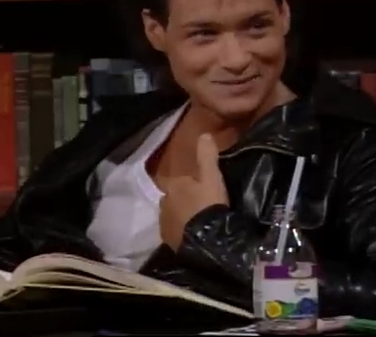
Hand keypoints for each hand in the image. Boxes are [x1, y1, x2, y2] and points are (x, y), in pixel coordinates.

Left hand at [159, 133, 228, 250]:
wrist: (207, 240)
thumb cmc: (209, 204)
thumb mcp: (212, 177)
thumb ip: (207, 156)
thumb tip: (204, 134)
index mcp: (174, 185)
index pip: (178, 181)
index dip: (189, 185)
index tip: (201, 191)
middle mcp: (163, 201)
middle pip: (173, 198)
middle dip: (183, 201)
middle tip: (200, 208)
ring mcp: (164, 222)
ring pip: (172, 215)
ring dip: (181, 216)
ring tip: (197, 223)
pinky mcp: (167, 240)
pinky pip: (173, 232)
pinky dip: (180, 232)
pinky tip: (192, 235)